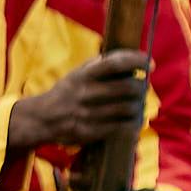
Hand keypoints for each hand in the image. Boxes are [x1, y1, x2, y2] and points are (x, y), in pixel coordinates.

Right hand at [3, 48, 146, 165]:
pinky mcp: (91, 132)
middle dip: (141, 86)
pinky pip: (122, 127)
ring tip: (138, 103)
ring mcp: (88, 114)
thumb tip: (129, 59)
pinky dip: (133, 122)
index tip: (149, 63)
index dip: (135, 61)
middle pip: (127, 88)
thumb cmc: (65, 93)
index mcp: (82, 76)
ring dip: (139, 105)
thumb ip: (98, 67)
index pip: (114, 64)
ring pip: (128, 108)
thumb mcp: (76, 75)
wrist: (41, 119)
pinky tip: (133, 119)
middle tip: (142, 86)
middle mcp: (85, 94)